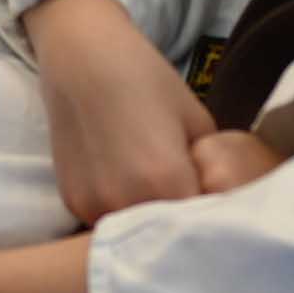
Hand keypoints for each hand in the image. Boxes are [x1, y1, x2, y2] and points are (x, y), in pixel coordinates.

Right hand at [28, 0, 210, 227]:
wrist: (82, 57)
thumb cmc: (146, 78)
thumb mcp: (196, 119)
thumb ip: (212, 167)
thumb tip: (221, 198)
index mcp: (165, 182)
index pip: (202, 224)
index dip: (212, 216)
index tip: (215, 203)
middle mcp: (125, 202)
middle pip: (166, 235)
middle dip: (180, 224)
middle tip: (187, 195)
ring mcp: (93, 205)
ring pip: (135, 233)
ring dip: (148, 221)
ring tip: (152, 187)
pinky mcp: (71, 202)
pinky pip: (107, 219)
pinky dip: (121, 209)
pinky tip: (124, 180)